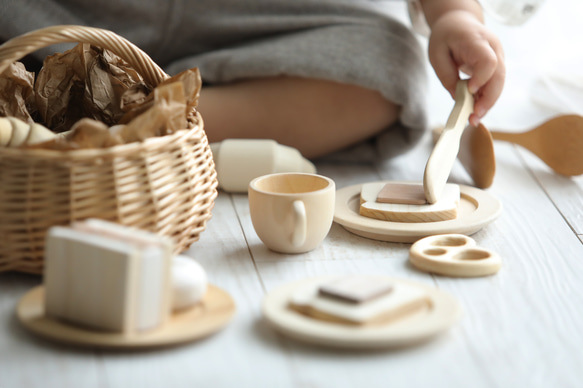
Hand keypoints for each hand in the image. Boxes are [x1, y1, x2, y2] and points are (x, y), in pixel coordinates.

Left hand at [428, 10, 504, 125]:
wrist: (458, 23)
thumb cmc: (446, 37)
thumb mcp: (437, 54)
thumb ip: (447, 75)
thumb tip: (457, 98)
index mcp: (476, 40)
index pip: (488, 61)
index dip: (482, 78)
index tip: (470, 90)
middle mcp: (493, 48)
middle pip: (499, 76)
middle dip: (488, 99)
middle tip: (474, 116)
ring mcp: (498, 56)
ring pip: (499, 83)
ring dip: (488, 103)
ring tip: (473, 119)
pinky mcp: (497, 66)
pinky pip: (494, 85)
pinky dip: (486, 99)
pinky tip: (476, 110)